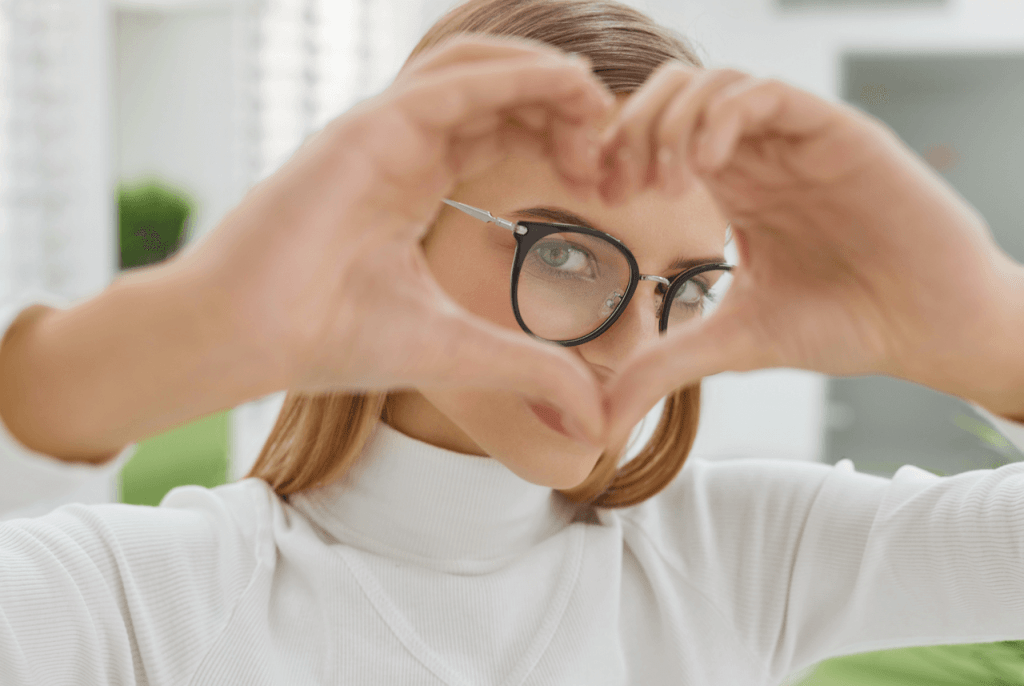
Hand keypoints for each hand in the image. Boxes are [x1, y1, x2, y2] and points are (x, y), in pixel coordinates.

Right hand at [176, 35, 616, 444]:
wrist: (250, 341)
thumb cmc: (331, 341)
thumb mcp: (460, 352)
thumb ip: (531, 369)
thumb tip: (596, 420)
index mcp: (416, 182)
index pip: (500, 131)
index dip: (559, 141)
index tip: (605, 181)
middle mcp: (402, 147)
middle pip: (498, 92)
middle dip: (564, 107)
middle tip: (611, 149)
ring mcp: (383, 130)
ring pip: (478, 68)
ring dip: (547, 78)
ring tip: (598, 110)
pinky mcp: (368, 127)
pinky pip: (455, 82)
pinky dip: (517, 74)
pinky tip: (570, 87)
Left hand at [594, 62, 1023, 447]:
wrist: (927, 329)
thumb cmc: (844, 325)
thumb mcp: (734, 343)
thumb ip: (664, 367)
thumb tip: (598, 423)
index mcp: (733, 188)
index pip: (656, 136)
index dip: (616, 153)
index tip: (598, 196)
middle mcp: (759, 155)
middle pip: (675, 94)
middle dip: (633, 128)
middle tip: (624, 185)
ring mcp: (795, 142)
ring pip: (715, 83)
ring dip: (673, 120)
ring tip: (668, 181)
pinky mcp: (835, 135)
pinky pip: (768, 95)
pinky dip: (723, 116)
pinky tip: (707, 165)